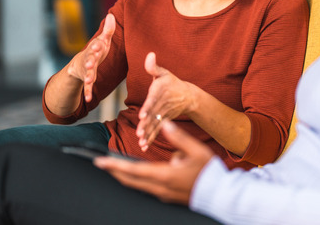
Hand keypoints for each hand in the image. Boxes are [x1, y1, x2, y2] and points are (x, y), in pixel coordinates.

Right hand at [67, 14, 115, 101]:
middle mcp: (88, 59)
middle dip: (90, 60)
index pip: (95, 46)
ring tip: (89, 80)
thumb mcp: (103, 41)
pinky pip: (87, 87)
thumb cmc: (96, 51)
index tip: (99, 45)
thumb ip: (108, 30)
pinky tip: (88, 99)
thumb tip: (112, 15)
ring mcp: (86, 70)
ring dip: (88, 76)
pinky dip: (88, 93)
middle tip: (91, 62)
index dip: (97, 45)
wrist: (78, 65)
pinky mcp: (86, 80)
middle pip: (89, 59)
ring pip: (87, 73)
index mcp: (94, 49)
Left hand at [95, 121, 213, 203]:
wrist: (219, 195)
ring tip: (116, 166)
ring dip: (125, 176)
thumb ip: (179, 137)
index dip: (114, 165)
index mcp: (165, 175)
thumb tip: (165, 123)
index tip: (100, 161)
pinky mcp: (167, 197)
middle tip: (101, 163)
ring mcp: (163, 195)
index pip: (133, 170)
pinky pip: (147, 188)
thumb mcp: (197, 150)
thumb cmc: (209, 172)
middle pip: (130, 181)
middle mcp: (160, 188)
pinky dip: (138, 179)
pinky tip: (140, 172)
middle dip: (114, 172)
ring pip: (137, 185)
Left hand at [136, 52, 197, 150]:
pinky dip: (151, 138)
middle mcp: (163, 103)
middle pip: (153, 114)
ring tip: (141, 141)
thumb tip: (149, 54)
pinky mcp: (164, 120)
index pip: (153, 99)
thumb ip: (154, 67)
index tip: (142, 115)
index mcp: (161, 90)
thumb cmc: (171, 82)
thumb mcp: (164, 73)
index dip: (148, 107)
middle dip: (146, 124)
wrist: (187, 95)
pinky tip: (144, 145)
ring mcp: (164, 113)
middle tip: (139, 132)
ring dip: (148, 133)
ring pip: (155, 124)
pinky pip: (157, 130)